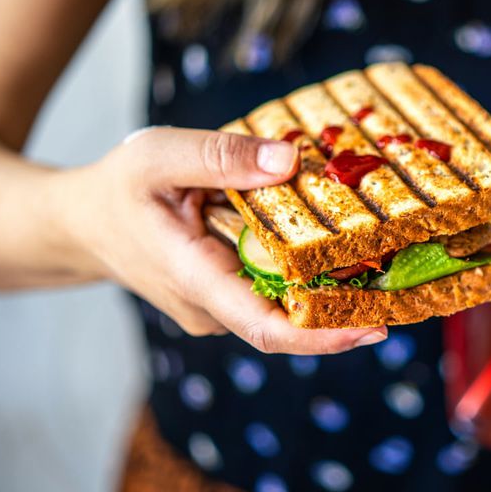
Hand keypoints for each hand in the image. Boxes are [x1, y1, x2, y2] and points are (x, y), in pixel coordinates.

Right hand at [64, 126, 386, 354]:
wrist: (83, 223)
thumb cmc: (118, 188)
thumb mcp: (158, 155)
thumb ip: (222, 156)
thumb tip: (290, 162)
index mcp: (193, 279)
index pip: (264, 328)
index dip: (321, 337)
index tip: (373, 328)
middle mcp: (210, 308)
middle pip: (288, 323)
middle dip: (347, 308)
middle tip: (408, 281)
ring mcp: (219, 308)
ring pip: (284, 307)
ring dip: (331, 289)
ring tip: (385, 258)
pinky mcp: (227, 297)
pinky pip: (273, 292)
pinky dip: (305, 273)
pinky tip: (338, 246)